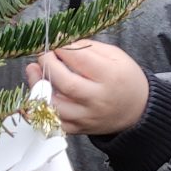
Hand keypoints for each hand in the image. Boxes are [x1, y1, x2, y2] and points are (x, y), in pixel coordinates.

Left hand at [28, 41, 150, 135]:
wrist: (137, 110)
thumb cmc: (125, 78)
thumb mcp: (116, 56)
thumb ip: (88, 48)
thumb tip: (62, 43)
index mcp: (111, 76)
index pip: (80, 59)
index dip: (63, 48)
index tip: (55, 41)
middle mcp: (98, 99)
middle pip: (66, 83)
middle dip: (48, 64)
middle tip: (42, 54)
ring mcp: (87, 117)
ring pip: (55, 105)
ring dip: (38, 85)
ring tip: (33, 70)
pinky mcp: (78, 129)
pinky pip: (53, 120)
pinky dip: (42, 106)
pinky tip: (40, 91)